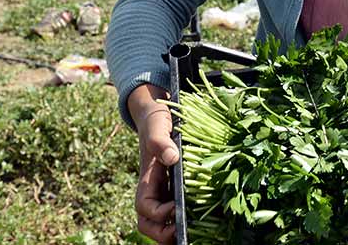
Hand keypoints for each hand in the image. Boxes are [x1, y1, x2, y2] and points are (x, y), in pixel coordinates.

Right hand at [129, 83, 178, 243]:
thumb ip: (160, 141)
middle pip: (149, 224)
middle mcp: (154, 190)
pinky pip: (177, 211)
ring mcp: (165, 191)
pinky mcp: (177, 189)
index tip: (176, 206)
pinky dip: (184, 221)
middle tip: (182, 233)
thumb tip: (172, 157)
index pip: (144, 207)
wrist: (157, 115)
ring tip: (192, 234)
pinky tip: (203, 220)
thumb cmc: (156, 121)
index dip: (158, 213)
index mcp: (146, 180)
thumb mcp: (157, 126)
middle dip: (162, 234)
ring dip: (172, 232)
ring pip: (161, 223)